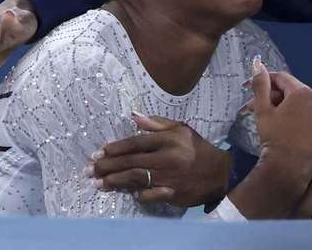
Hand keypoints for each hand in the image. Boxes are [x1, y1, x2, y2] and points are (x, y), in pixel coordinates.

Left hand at [90, 113, 231, 206]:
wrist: (220, 172)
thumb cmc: (197, 149)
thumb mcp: (181, 129)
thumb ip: (157, 123)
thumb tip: (134, 116)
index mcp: (169, 139)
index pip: (137, 142)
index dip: (116, 148)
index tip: (100, 152)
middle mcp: (168, 157)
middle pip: (132, 161)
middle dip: (109, 165)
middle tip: (91, 169)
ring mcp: (170, 176)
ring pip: (137, 178)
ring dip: (116, 180)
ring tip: (99, 182)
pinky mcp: (173, 193)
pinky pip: (150, 195)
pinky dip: (138, 194)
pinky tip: (126, 193)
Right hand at [224, 62, 311, 218]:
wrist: (289, 168)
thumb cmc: (274, 136)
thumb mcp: (263, 109)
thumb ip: (260, 85)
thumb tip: (258, 64)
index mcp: (302, 91)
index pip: (281, 78)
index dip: (264, 82)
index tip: (249, 89)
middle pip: (293, 92)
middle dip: (274, 98)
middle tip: (255, 108)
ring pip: (303, 106)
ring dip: (288, 109)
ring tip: (272, 121)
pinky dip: (301, 121)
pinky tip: (289, 131)